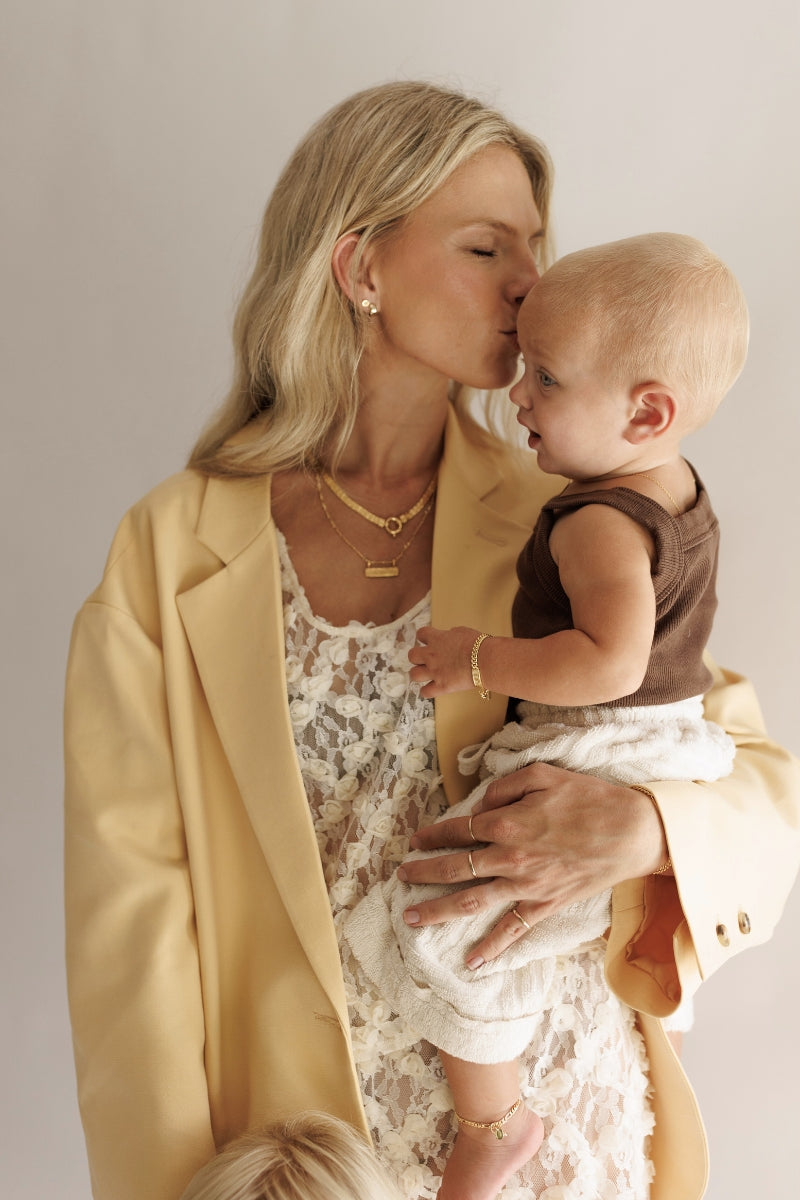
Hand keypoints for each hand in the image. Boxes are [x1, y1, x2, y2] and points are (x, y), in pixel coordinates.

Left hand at [398, 762, 668, 965]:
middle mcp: (510, 857)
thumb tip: (479, 804)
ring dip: (437, 911)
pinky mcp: (546, 904)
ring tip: (411, 917)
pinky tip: (471, 961)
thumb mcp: (544, 774)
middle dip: (423, 873)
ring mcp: (527, 885)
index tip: (416, 839)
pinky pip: (513, 930)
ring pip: (471, 902)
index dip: (433, 834)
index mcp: (508, 822)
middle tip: (401, 877)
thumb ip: (505, 787)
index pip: (459, 830)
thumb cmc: (590, 797)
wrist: (632, 831)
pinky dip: (491, 948)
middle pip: (455, 868)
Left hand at [408, 625, 479, 697]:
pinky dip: (426, 691)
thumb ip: (451, 634)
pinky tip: (431, 689)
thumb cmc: (479, 644)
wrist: (485, 660)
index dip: (424, 638)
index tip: (428, 641)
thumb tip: (449, 636)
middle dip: (417, 658)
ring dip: (418, 674)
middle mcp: (432, 655)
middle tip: (424, 660)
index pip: (421, 634)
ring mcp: (435, 671)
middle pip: (412, 655)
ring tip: (425, 675)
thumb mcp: (463, 631)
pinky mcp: (441, 686)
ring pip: (414, 674)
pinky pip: (425, 692)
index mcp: (437, 639)